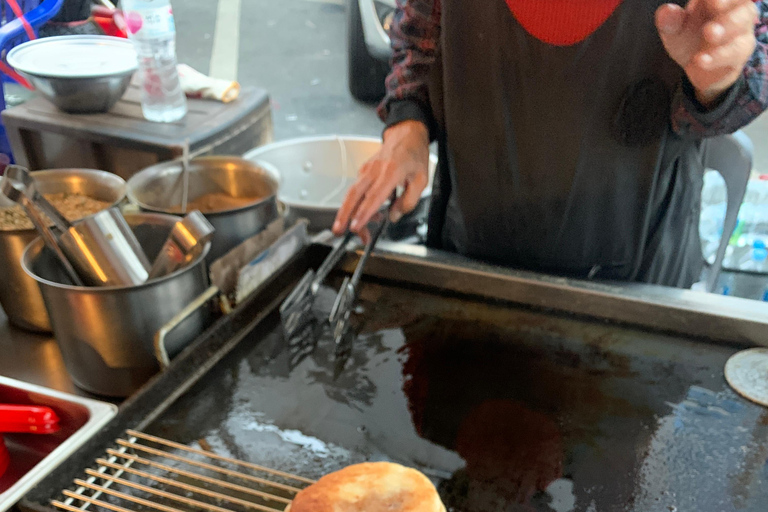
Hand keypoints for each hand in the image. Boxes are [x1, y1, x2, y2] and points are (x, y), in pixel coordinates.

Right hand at [332, 120, 429, 236]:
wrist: (406, 135)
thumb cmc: (414, 155)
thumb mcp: (422, 180)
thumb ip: (409, 200)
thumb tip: (394, 215)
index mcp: (391, 172)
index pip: (374, 196)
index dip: (363, 213)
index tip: (355, 226)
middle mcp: (375, 170)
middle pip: (354, 195)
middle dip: (343, 215)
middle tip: (339, 231)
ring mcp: (366, 170)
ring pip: (352, 194)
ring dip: (350, 213)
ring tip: (359, 230)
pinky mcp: (363, 171)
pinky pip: (357, 191)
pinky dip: (359, 205)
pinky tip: (370, 213)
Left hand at [656, 0, 758, 106]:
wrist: (698, 69)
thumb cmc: (690, 40)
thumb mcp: (674, 30)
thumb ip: (670, 21)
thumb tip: (666, 11)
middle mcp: (734, 10)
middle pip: (741, 1)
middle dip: (726, 3)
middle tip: (714, 6)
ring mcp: (741, 30)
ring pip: (743, 23)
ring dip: (727, 27)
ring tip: (710, 33)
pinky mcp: (740, 53)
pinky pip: (735, 52)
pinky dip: (718, 56)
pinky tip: (701, 60)